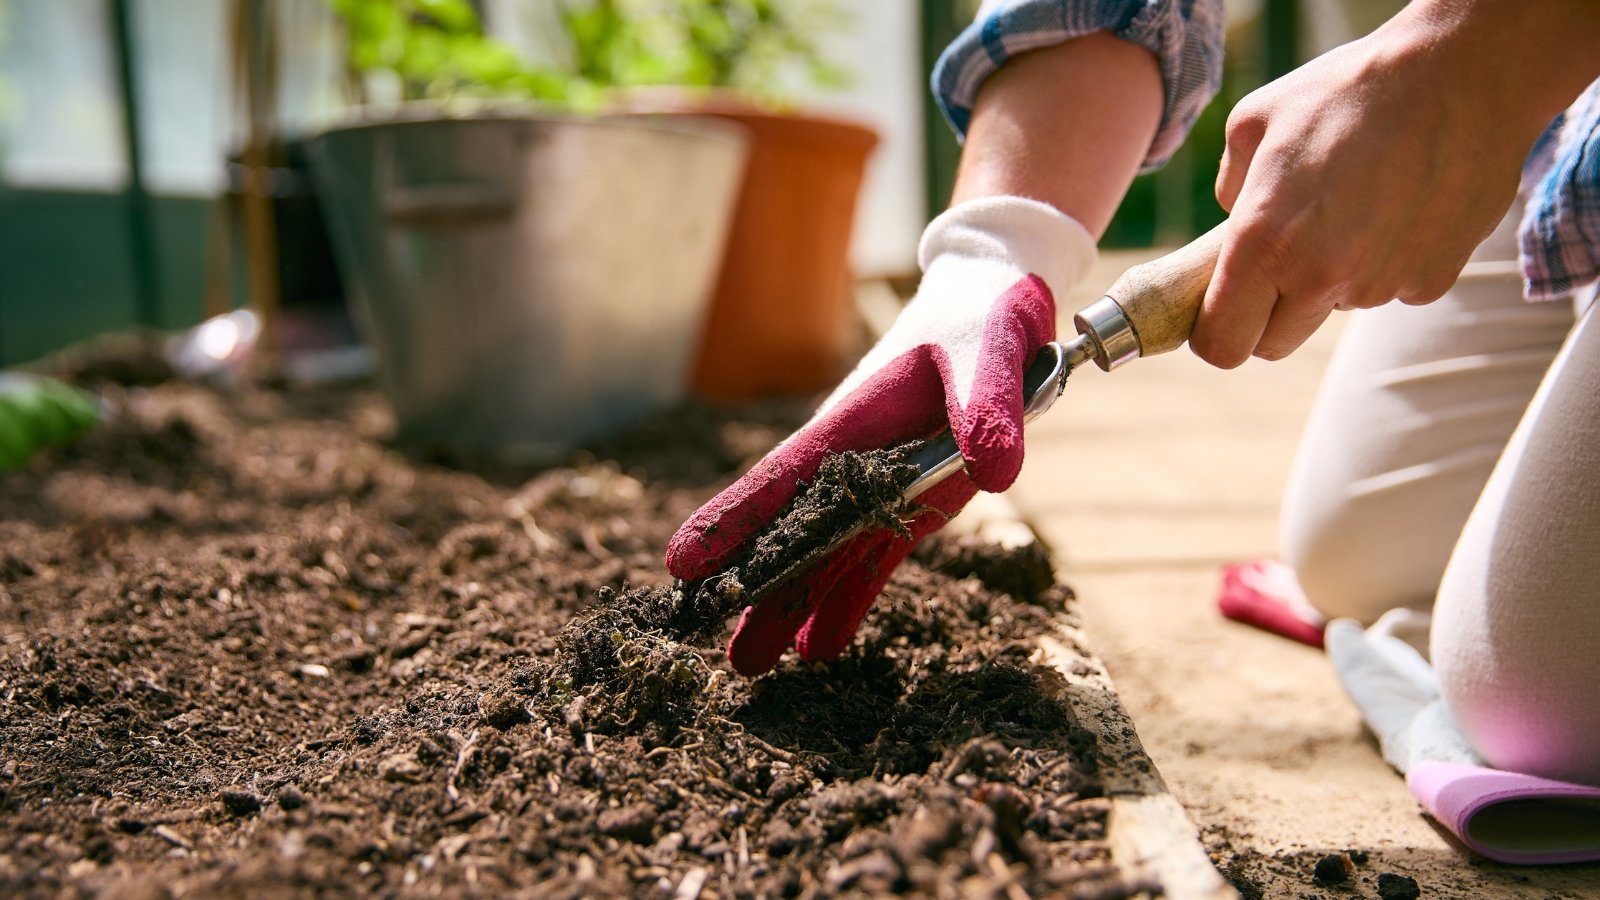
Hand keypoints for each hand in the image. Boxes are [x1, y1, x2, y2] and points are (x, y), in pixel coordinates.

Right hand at [666, 196, 1095, 674]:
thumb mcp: (989, 354)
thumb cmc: (980, 318)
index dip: (736, 520)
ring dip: (790, 604)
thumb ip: (989, 409)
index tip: (682, 562)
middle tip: (704, 637)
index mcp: (854, 420)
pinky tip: (820, 645)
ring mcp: (880, 484)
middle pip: (792, 529)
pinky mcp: (912, 502)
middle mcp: (854, 460)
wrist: (995, 305)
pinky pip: (873, 558)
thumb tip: (992, 472)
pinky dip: (847, 600)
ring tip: (750, 663)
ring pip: (824, 553)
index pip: (783, 478)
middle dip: (751, 583)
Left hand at [1193, 1, 1599, 366]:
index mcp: (1264, 242)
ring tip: (1356, 203)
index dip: (1216, 333)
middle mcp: (1321, 276)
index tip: (1222, 310)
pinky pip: (1391, 289)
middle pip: (1274, 344)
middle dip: (1267, 314)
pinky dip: (1387, 261)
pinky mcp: (1432, 282)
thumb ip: (1229, 188)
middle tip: (1283, 254)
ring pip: (1336, 307)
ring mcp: (1381, 284)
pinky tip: (1400, 205)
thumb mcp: (1254, 122)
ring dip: (1333, 277)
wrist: (1461, 72)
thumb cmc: (1348, 90)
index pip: (1222, 344)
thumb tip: (1233, 225)